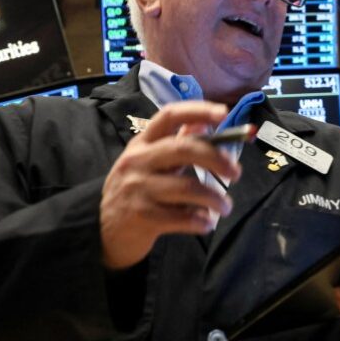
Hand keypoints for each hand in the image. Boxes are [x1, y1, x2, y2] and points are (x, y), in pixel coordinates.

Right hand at [100, 101, 241, 269]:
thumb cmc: (135, 191)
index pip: (170, 115)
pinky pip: (181, 217)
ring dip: (214, 198)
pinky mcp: (142, 216)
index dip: (198, 111)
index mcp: (143, 143)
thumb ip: (175, 143)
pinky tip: (207, 224)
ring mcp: (138, 188)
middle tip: (236, 173)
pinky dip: (200, 221)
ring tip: (225, 206)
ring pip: (187, 188)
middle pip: (184, 149)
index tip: (224, 113)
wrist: (103, 229)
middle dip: (216, 158)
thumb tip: (203, 123)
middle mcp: (138, 161)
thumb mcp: (148, 162)